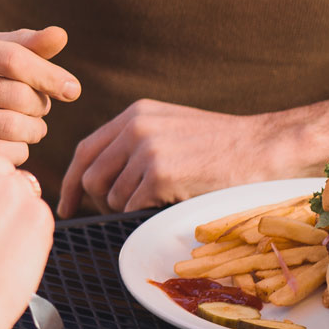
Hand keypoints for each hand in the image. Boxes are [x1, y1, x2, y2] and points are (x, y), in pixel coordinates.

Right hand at [0, 25, 74, 164]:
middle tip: (41, 107)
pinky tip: (12, 144)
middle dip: (40, 103)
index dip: (48, 74)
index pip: (11, 59)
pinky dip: (19, 151)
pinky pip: (1, 154)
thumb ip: (23, 45)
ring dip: (35, 129)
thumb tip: (60, 35)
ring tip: (33, 126)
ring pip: (12, 127)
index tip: (73, 89)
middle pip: (15, 95)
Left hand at [58, 99, 299, 216]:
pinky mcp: (160, 173)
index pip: (85, 150)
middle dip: (98, 203)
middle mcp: (135, 128)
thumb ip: (135, 141)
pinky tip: (170, 204)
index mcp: (135, 114)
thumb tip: (98, 177)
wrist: (261, 147)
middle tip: (116, 214)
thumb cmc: (220, 145)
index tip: (67, 205)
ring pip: (112, 197)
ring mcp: (147, 149)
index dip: (70, 182)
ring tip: (157, 203)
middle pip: (90, 177)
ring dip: (129, 209)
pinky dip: (146, 214)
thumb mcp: (171, 128)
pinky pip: (133, 207)